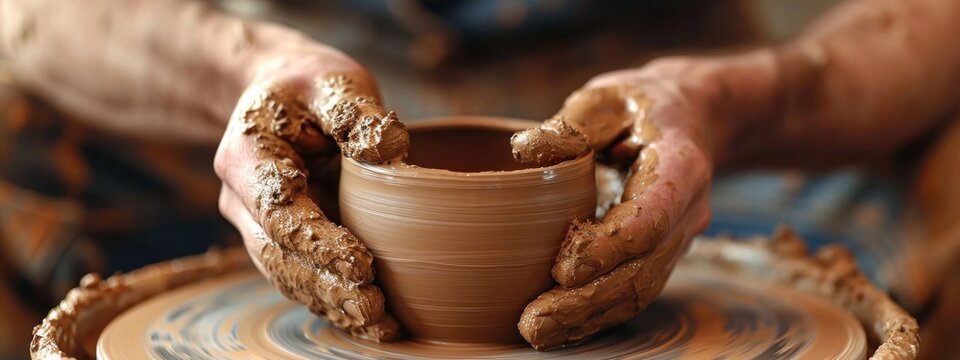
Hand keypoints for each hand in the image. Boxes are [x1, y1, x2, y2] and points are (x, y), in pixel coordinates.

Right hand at [214, 48, 408, 340]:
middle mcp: (240, 199)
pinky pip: (300, 277)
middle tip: (375, 306)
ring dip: (330, 303)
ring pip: (286, 275)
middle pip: (279, 255)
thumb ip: (355, 111)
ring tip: (379, 324)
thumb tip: (391, 147)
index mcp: (245, 156)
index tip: (363, 263)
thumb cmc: (308, 86)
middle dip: (327, 285)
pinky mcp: (278, 240)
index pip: (279, 211)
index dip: (318, 242)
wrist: (278, 94)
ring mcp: (255, 225)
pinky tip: (369, 320)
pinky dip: (332, 300)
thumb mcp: (331, 81)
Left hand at [512, 58, 718, 349]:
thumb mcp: (607, 98)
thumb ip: (570, 125)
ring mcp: (680, 238)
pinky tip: (561, 327)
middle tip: (534, 321)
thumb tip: (524, 152)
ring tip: (537, 333)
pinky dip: (599, 314)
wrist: (694, 117)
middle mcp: (688, 210)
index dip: (610, 247)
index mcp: (680, 164)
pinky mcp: (662, 254)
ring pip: (641, 290)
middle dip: (588, 300)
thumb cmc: (640, 105)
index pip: (652, 216)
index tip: (563, 268)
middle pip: (644, 269)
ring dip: (589, 317)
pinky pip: (635, 291)